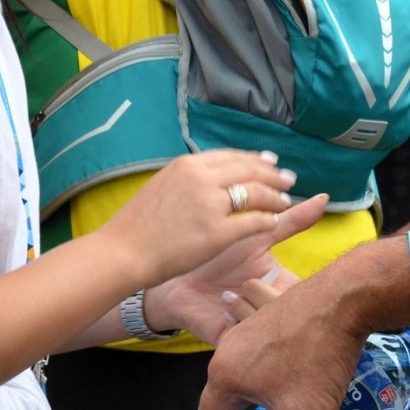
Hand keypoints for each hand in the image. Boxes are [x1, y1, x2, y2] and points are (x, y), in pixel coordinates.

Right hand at [101, 149, 294, 288]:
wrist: (121, 252)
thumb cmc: (137, 225)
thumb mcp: (162, 185)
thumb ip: (189, 177)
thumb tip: (212, 173)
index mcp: (188, 165)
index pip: (232, 156)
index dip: (255, 159)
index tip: (270, 162)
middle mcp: (201, 179)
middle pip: (249, 171)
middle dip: (273, 175)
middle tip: (289, 180)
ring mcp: (210, 205)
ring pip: (256, 193)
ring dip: (274, 197)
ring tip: (285, 202)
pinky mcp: (216, 233)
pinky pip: (253, 222)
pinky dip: (268, 220)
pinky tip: (274, 222)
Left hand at [145, 193, 326, 344]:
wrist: (173, 279)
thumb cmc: (216, 254)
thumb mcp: (256, 236)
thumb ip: (290, 221)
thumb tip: (324, 196)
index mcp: (283, 286)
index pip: (311, 294)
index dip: (316, 292)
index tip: (304, 281)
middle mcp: (273, 311)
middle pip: (294, 314)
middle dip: (278, 298)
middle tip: (257, 283)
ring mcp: (253, 329)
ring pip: (271, 325)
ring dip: (251, 305)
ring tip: (229, 292)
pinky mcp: (230, 342)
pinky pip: (248, 340)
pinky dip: (238, 320)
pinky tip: (223, 307)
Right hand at [200, 270, 372, 409]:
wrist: (348, 294)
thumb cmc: (320, 348)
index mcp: (225, 372)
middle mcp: (232, 347)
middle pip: (233, 397)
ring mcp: (253, 327)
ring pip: (254, 373)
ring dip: (273, 391)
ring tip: (305, 401)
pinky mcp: (275, 314)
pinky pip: (271, 351)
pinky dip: (287, 366)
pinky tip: (315, 371)